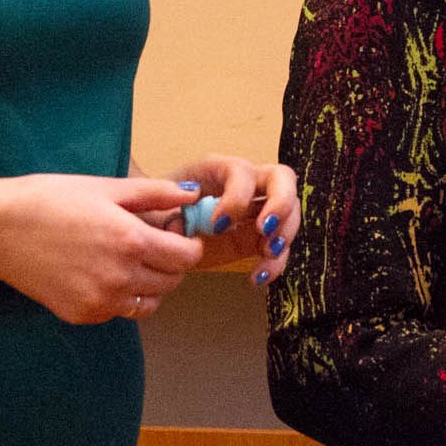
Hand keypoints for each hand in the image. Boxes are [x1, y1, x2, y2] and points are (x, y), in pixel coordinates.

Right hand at [0, 174, 203, 323]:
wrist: (0, 229)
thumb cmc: (51, 199)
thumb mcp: (106, 188)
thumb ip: (156, 194)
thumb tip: (192, 196)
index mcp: (131, 241)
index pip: (186, 257)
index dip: (188, 244)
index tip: (177, 234)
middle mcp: (121, 278)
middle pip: (172, 282)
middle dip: (171, 263)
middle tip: (153, 243)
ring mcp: (101, 301)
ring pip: (149, 303)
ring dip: (149, 284)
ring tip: (127, 259)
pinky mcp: (83, 315)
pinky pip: (119, 311)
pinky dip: (120, 296)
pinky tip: (100, 272)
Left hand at [158, 155, 299, 284]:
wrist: (156, 228)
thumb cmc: (156, 209)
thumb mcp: (154, 206)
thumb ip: (165, 212)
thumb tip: (181, 225)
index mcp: (217, 168)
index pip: (241, 171)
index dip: (236, 197)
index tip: (217, 226)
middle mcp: (244, 182)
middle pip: (282, 178)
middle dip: (280, 204)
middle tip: (263, 230)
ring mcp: (257, 207)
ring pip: (290, 212)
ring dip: (284, 235)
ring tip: (265, 255)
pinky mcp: (259, 235)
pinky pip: (280, 245)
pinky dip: (275, 262)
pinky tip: (257, 277)